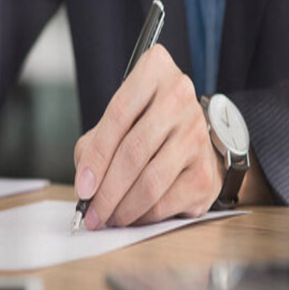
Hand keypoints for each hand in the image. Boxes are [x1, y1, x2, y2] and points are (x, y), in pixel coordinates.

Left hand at [73, 45, 222, 229]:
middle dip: (107, 191)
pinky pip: (167, 201)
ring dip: (122, 208)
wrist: (191, 134)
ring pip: (151, 182)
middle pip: (134, 152)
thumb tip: (86, 186)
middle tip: (91, 212)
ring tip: (107, 217)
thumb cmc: (145, 124)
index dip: (96, 156)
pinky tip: (131, 216)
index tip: (82, 187)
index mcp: (154, 72)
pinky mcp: (206, 170)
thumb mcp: (118, 119)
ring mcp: (197, 134)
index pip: (118, 115)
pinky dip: (142, 216)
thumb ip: (95, 144)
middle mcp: (180, 98)